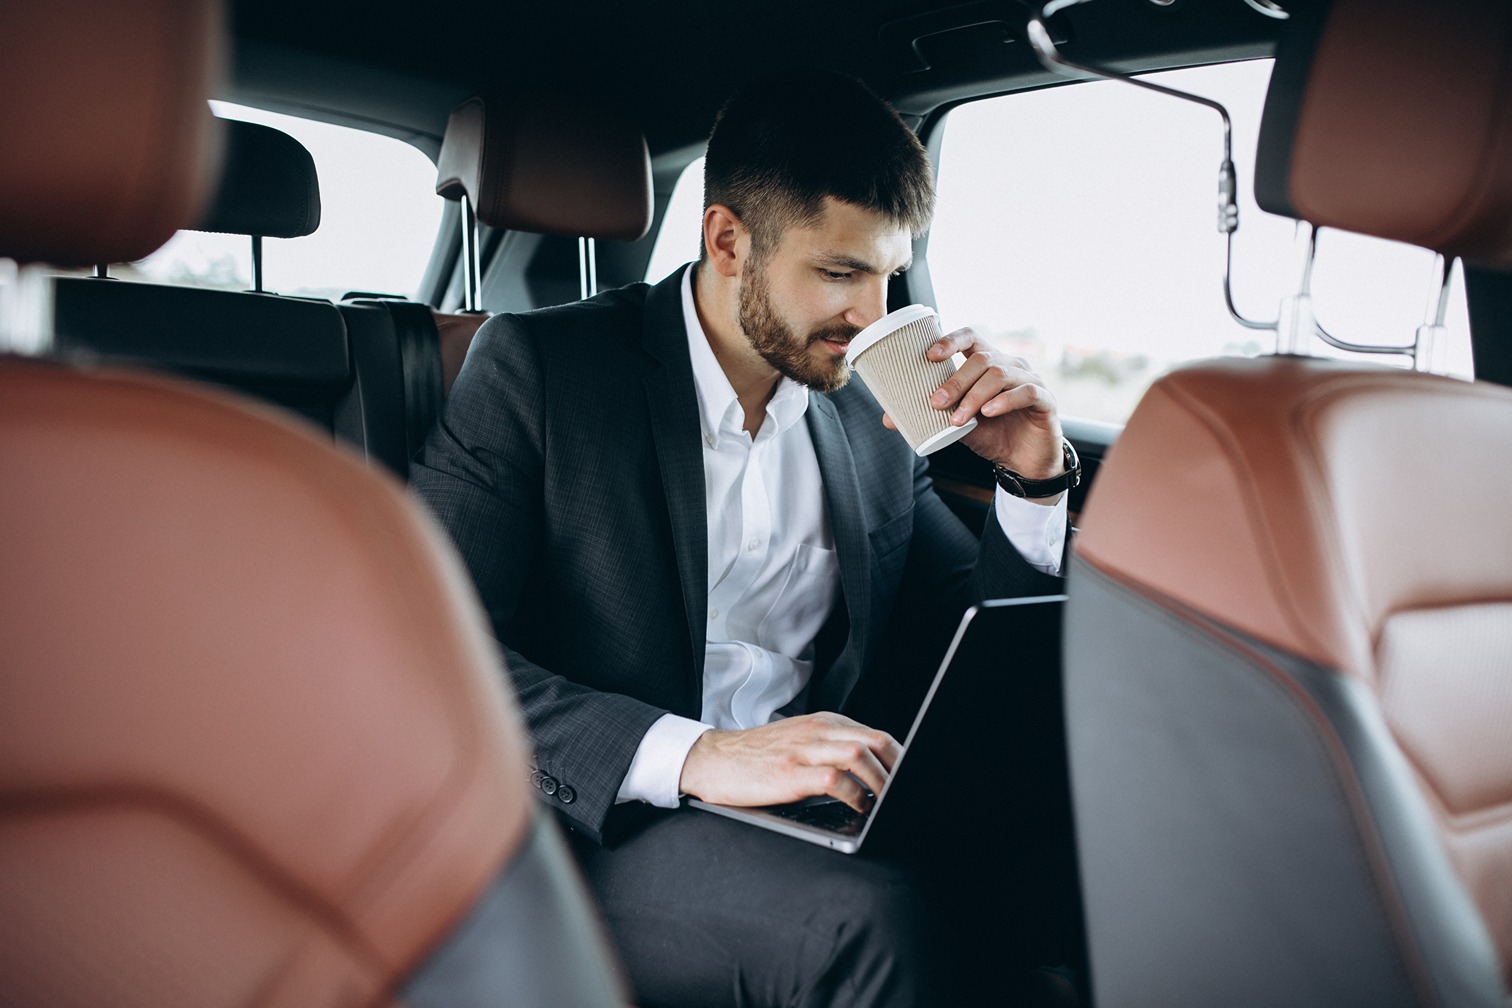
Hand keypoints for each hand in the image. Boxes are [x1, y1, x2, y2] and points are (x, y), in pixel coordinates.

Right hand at [679, 712, 900, 812]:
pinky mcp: (790, 772)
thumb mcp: (800, 741)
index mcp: (824, 722)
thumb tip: (872, 774)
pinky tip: (858, 808)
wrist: (712, 759)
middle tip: (906, 793)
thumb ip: (831, 748)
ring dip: (882, 783)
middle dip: (898, 770)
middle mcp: (818, 730)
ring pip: (860, 757)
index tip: (910, 780)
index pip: (876, 735)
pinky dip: (855, 795)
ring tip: (887, 803)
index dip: (899, 759)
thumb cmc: (757, 757)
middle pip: (876, 742)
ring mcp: (804, 749)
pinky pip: (835, 779)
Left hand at [883, 326, 1064, 483]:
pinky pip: (1026, 391)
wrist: (1024, 462)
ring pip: (1000, 374)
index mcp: (988, 364)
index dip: (951, 341)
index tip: (929, 356)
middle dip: (955, 380)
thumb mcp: (956, 425)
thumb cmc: (991, 435)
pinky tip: (989, 413)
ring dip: (974, 396)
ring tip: (958, 419)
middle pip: (981, 359)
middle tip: (936, 402)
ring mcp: (1030, 379)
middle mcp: (1011, 365)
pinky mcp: (1045, 400)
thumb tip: (888, 418)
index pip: (970, 338)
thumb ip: (929, 417)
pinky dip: (1004, 401)